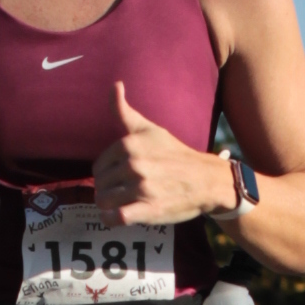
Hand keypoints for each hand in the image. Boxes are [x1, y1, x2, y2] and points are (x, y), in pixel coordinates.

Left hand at [92, 80, 233, 226]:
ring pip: (104, 202)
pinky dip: (113, 220)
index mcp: (129, 145)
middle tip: (124, 193)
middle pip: (99, 186)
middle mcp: (133, 165)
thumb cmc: (175, 154)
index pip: (99, 167)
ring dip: (110, 206)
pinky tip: (121, 216)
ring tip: (123, 204)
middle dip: (108, 191)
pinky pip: (116, 218)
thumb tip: (115, 85)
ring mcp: (141, 188)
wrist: (206, 180)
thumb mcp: (150, 130)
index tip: (121, 178)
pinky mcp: (148, 210)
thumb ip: (125, 112)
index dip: (107, 175)